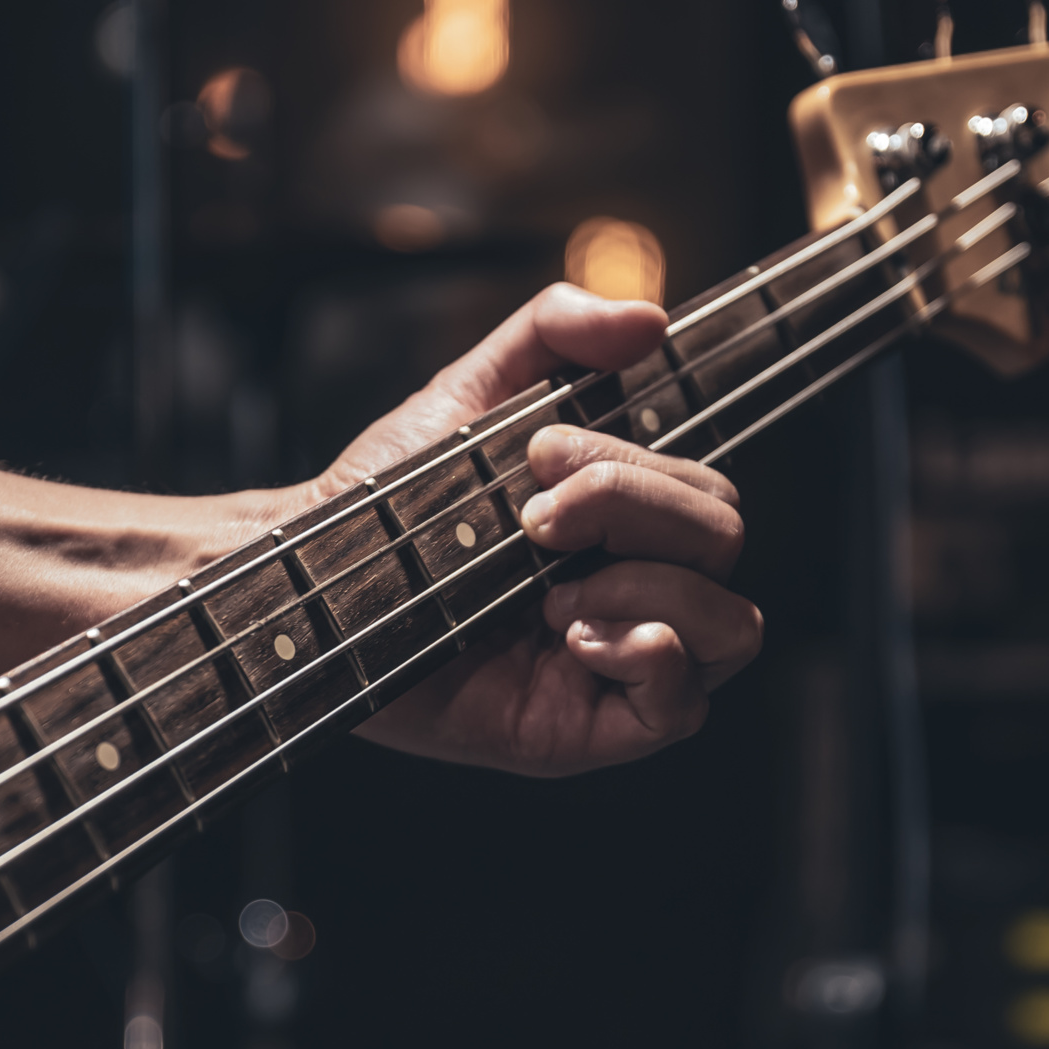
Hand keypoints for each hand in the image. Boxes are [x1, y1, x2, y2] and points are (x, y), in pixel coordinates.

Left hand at [308, 283, 762, 776]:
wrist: (316, 584)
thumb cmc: (391, 502)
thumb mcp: (470, 393)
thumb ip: (555, 332)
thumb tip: (650, 321)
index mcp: (627, 519)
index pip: (708, 487)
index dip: (639, 465)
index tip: (540, 454)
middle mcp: (640, 588)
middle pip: (725, 538)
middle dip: (631, 509)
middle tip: (533, 519)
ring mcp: (623, 662)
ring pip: (732, 626)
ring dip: (645, 588)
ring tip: (551, 593)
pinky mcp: (593, 727)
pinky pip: (685, 707)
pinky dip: (647, 658)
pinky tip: (569, 635)